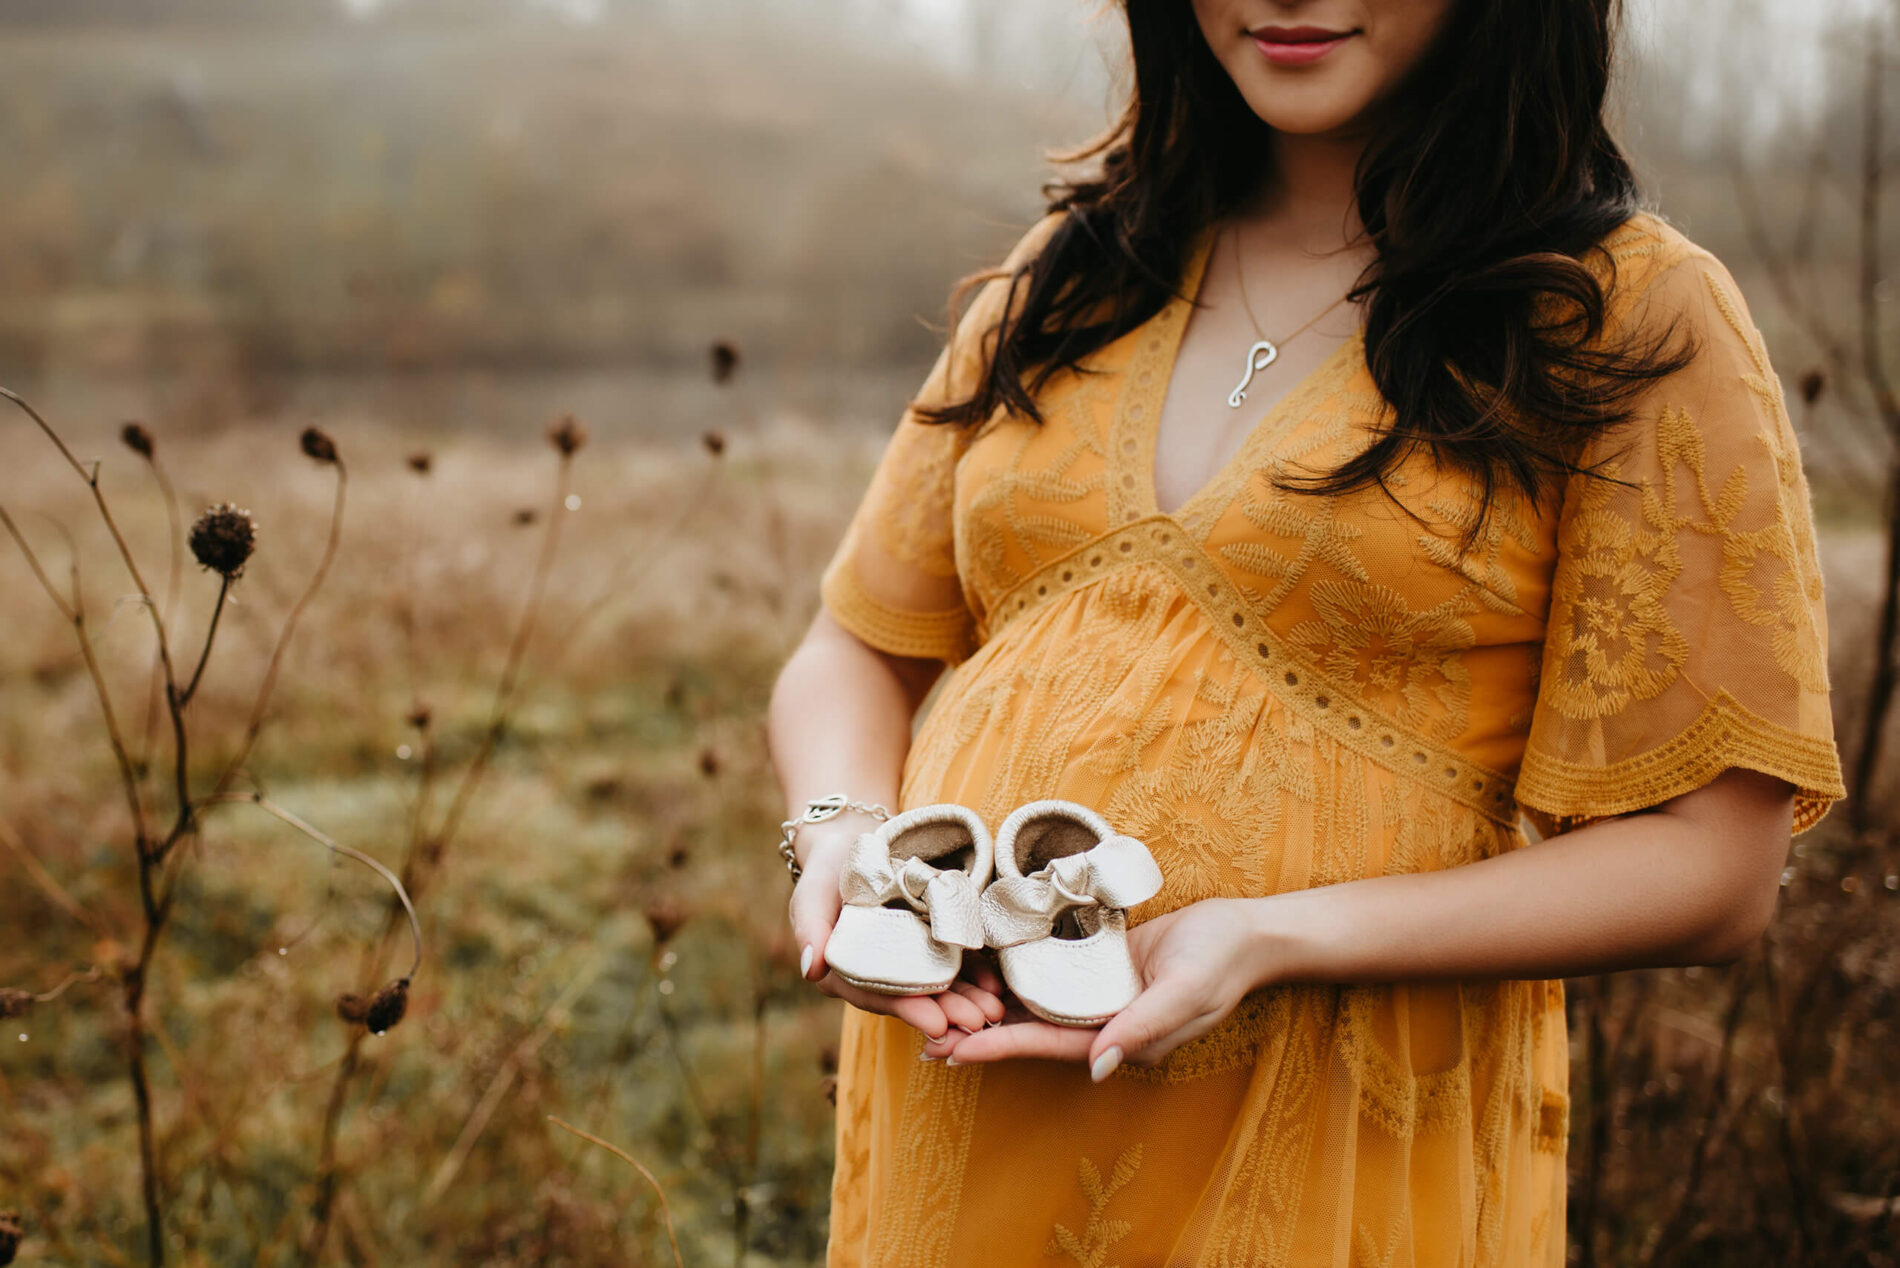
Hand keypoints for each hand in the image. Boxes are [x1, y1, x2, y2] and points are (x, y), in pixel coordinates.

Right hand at [786, 825, 1005, 1038]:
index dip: (907, 1009)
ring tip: (994, 1009)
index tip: (936, 1024)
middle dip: (947, 1011)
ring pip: (937, 986)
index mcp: (844, 974)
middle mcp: (877, 975)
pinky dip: (974, 975)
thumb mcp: (812, 893)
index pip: (877, 996)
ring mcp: (906, 962)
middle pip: (913, 997)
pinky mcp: (928, 944)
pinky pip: (953, 963)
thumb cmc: (826, 871)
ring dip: (966, 1000)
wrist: (852, 845)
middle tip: (978, 1022)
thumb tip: (811, 970)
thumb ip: (810, 929)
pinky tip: (995, 983)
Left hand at [920, 898, 1265, 1078]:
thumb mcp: (1185, 994)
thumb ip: (1143, 1028)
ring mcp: (1099, 991)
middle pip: (1029, 1030)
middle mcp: (1102, 1020)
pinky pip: (1050, 970)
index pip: (1046, 1046)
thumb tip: (1100, 1067)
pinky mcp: (1099, 962)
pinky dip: (1017, 972)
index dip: (997, 1048)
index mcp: (1119, 1037)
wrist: (1246, 931)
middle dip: (979, 1034)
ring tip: (939, 1005)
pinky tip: (981, 967)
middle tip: (924, 1033)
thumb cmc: (1220, 961)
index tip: (952, 1051)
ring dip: (990, 1006)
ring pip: (1034, 1003)